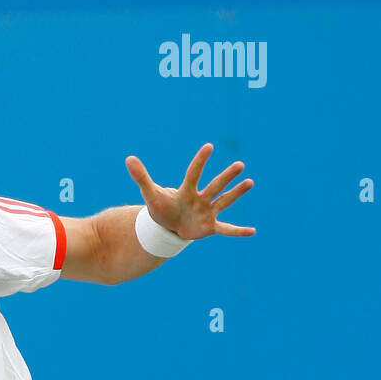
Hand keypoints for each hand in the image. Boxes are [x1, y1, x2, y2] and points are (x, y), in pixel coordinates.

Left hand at [125, 143, 254, 239]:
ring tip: (249, 182)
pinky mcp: (210, 226)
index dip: (200, 161)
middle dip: (226, 176)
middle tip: (239, 165)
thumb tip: (128, 158)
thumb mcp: (150, 194)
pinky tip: (252, 231)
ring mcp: (207, 212)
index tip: (209, 147)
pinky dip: (238, 232)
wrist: (167, 227)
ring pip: (223, 201)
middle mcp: (200, 199)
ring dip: (236, 193)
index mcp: (186, 190)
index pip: (193, 174)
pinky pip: (226, 229)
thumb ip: (141, 177)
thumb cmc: (161, 208)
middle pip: (214, 186)